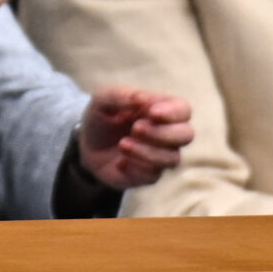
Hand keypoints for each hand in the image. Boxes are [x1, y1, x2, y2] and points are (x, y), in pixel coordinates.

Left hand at [76, 87, 194, 190]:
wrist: (86, 146)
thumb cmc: (101, 117)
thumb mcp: (102, 100)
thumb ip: (121, 96)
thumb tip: (143, 99)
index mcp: (160, 110)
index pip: (183, 109)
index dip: (173, 112)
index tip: (151, 113)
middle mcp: (167, 133)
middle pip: (186, 134)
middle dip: (163, 133)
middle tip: (135, 128)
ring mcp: (160, 156)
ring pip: (172, 158)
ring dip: (148, 151)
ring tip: (123, 144)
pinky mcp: (150, 175)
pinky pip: (154, 175)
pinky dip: (136, 168)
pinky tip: (120, 162)